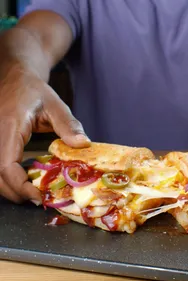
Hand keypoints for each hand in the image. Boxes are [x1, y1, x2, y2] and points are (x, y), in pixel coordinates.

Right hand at [0, 67, 89, 203]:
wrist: (15, 78)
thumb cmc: (33, 90)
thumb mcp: (55, 104)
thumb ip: (68, 125)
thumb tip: (83, 144)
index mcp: (9, 127)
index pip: (6, 166)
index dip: (20, 186)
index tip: (39, 196)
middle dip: (16, 193)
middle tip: (40, 198)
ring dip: (11, 188)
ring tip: (34, 191)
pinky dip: (9, 178)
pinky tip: (26, 179)